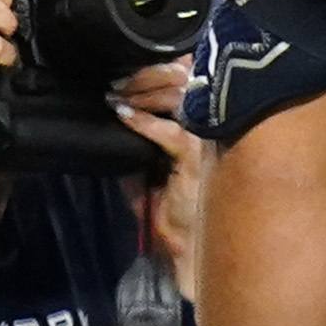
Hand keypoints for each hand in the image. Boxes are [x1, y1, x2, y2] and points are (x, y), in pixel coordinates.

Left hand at [114, 58, 202, 299]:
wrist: (194, 252)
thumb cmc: (179, 221)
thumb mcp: (149, 183)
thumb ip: (137, 159)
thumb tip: (117, 134)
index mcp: (201, 130)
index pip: (187, 87)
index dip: (163, 72)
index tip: (132, 73)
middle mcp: (209, 129)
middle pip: (182, 84)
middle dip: (148, 76)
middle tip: (119, 82)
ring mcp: (206, 140)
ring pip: (177, 99)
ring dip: (143, 93)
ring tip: (119, 95)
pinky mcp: (197, 157)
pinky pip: (169, 132)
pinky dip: (145, 123)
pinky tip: (126, 117)